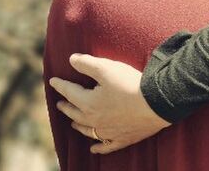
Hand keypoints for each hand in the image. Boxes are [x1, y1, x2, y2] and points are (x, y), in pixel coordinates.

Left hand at [48, 53, 171, 154]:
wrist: (156, 104)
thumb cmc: (129, 84)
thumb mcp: (106, 68)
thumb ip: (86, 64)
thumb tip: (71, 60)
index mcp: (88, 103)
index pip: (69, 92)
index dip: (60, 85)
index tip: (53, 81)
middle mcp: (95, 120)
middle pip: (75, 113)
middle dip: (66, 106)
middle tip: (60, 103)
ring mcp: (108, 132)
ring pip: (87, 130)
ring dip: (78, 125)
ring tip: (72, 122)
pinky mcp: (123, 139)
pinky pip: (106, 146)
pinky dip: (98, 148)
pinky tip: (93, 149)